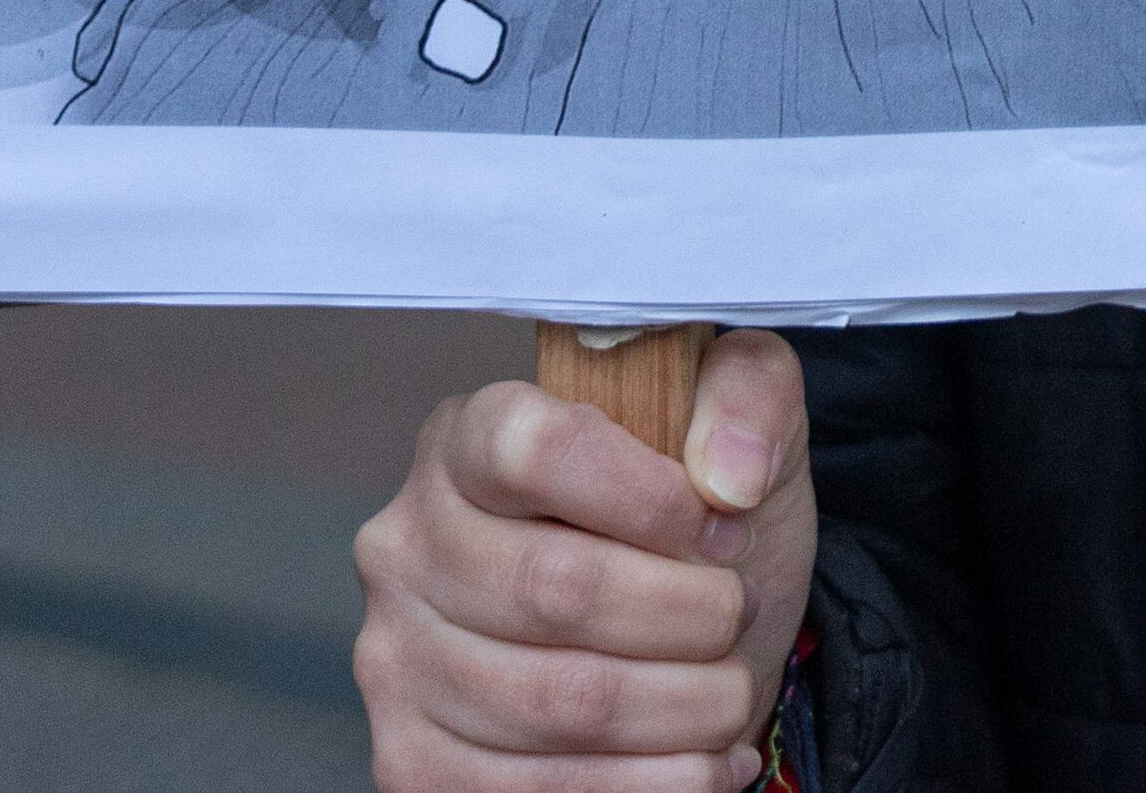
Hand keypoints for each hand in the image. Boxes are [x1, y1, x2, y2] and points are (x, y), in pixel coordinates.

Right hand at [355, 334, 816, 791]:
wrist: (662, 632)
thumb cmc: (685, 522)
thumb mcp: (736, 423)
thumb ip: (749, 392)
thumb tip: (729, 474)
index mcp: (465, 440)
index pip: (535, 450)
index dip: (651, 497)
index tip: (723, 529)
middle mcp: (406, 548)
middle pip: (557, 588)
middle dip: (689, 614)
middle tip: (737, 615)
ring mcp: (396, 663)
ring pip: (562, 703)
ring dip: (686, 707)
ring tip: (730, 690)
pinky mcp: (414, 764)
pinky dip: (657, 785)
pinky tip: (706, 759)